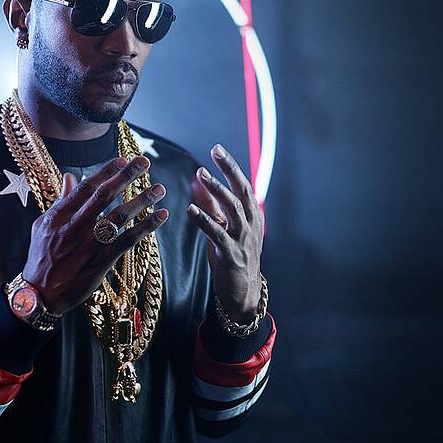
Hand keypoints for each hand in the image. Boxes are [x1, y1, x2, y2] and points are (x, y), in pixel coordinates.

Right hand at [23, 155, 168, 315]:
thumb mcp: (43, 225)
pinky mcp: (103, 261)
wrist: (40, 293)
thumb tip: (71, 176)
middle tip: (144, 162)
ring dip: (142, 200)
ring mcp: (90, 244)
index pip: (85, 187)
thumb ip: (60, 200)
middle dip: (126, 176)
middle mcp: (75, 226)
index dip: (105, 171)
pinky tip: (161, 216)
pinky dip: (146, 227)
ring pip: (120, 216)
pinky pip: (129, 240)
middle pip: (105, 196)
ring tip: (160, 189)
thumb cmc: (41, 257)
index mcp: (59, 215)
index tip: (122, 159)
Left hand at [187, 144, 264, 321]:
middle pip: (241, 191)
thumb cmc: (232, 257)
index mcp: (251, 216)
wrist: (242, 294)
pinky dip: (205, 221)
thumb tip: (198, 179)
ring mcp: (243, 240)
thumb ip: (212, 204)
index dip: (230, 166)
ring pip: (232, 209)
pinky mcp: (232, 255)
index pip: (243, 185)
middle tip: (215, 152)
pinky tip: (190, 210)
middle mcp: (251, 224)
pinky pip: (218, 235)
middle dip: (229, 170)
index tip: (217, 148)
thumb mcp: (224, 227)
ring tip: (201, 174)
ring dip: (216, 190)